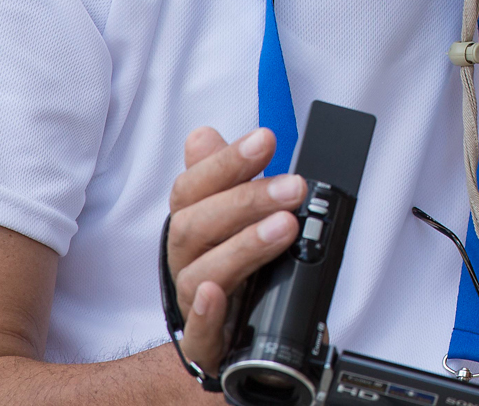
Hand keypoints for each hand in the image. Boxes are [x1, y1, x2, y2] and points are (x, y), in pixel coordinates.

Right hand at [164, 127, 307, 373]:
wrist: (224, 330)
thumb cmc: (229, 260)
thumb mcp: (230, 213)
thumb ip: (222, 176)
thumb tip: (202, 136)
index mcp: (191, 223)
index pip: (193, 187)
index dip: (227, 162)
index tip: (266, 139)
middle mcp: (185, 259)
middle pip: (197, 225)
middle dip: (246, 201)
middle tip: (293, 187)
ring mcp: (192, 300)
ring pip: (201, 273)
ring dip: (243, 247)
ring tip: (283, 227)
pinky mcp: (203, 342)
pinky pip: (196, 331)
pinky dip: (205, 312)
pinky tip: (217, 294)